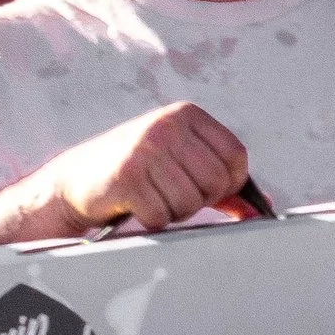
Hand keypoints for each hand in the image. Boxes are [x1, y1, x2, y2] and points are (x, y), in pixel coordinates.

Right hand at [32, 101, 249, 234]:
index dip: (229, 183)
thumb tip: (258, 208)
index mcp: (185, 115)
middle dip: (199, 200)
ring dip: (173, 212)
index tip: (209, 191)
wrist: (75, 180)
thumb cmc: (135, 173)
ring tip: (152, 199)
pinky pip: (161, 215)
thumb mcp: (178, 162)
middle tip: (173, 196)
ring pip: (190, 202)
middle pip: (216, 181)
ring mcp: (145, 149)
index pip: (236, 156)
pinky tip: (135, 205)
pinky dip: (152, 220)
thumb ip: (219, 180)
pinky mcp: (127, 177)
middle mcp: (166, 126)